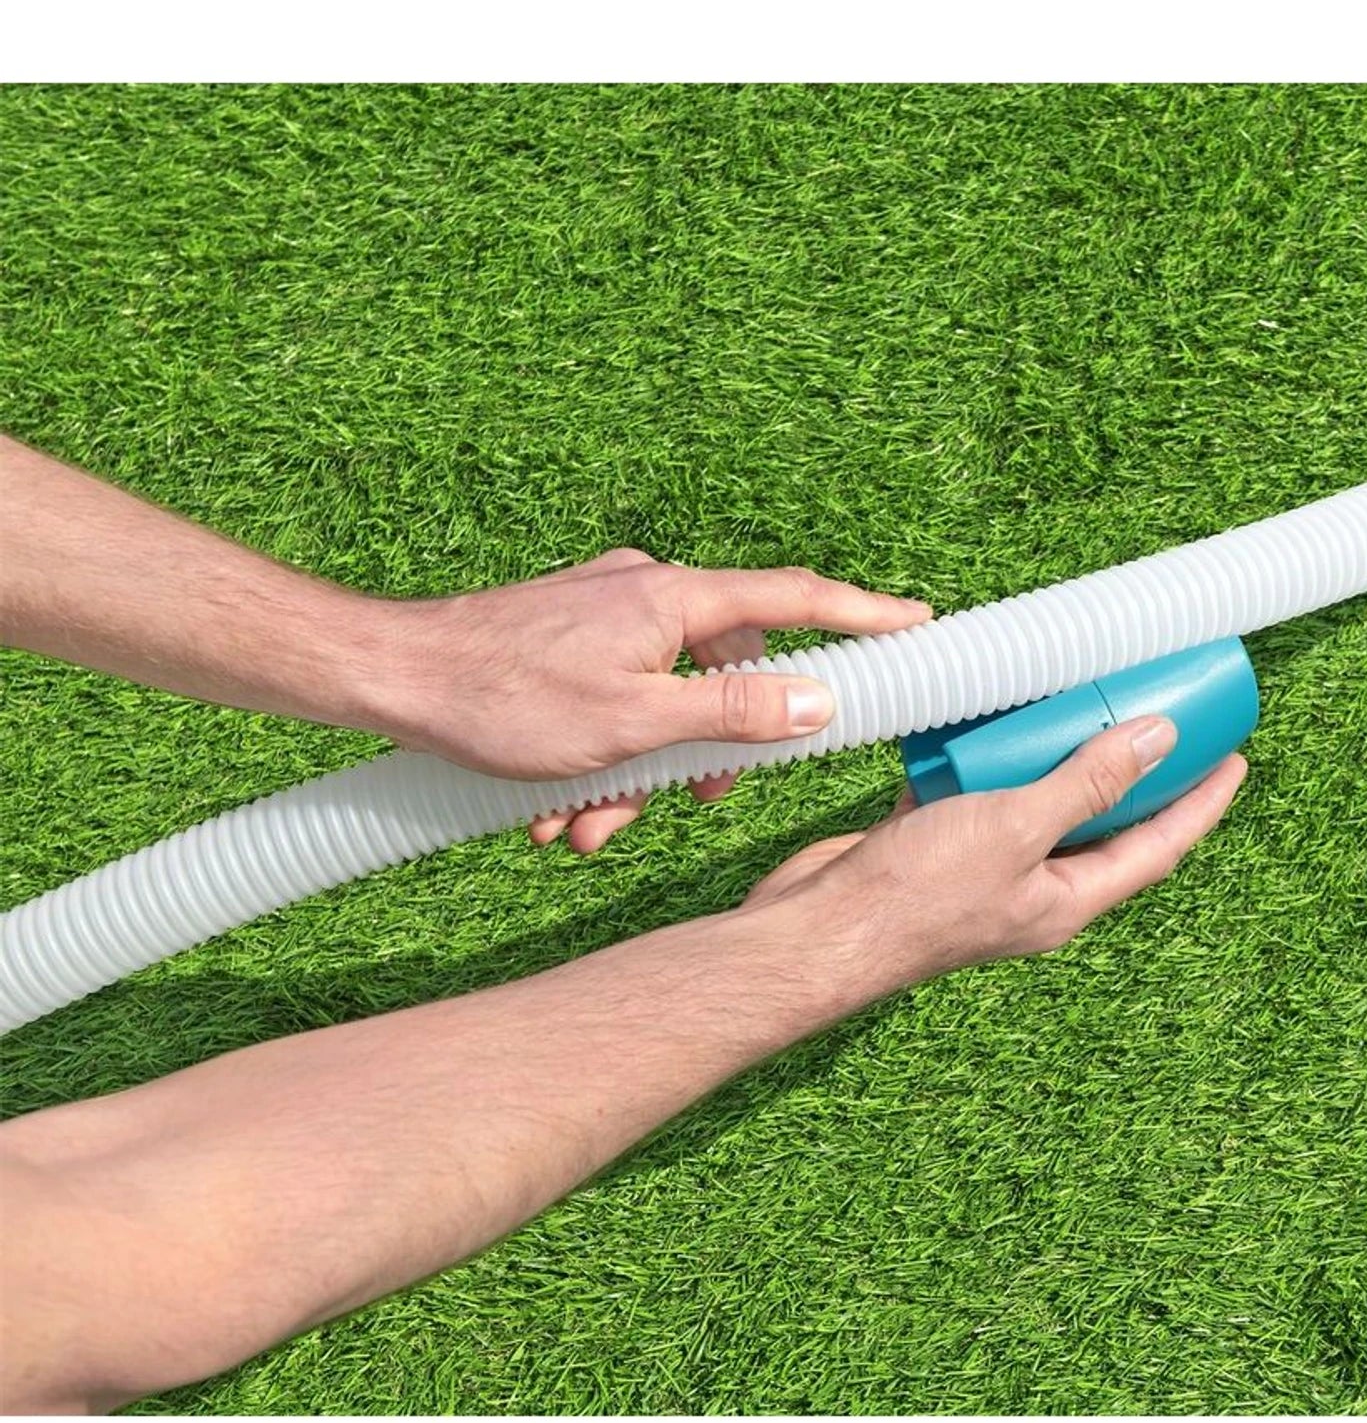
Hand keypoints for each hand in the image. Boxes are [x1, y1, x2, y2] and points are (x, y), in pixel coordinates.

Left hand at [380, 549, 930, 851]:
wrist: (391, 678)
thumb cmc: (502, 699)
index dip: (863, 615)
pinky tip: (553, 810)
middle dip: (701, 756)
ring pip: (662, 704)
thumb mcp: (633, 725)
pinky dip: (600, 761)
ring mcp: (605, 615)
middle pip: (723, 675)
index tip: (918, 624)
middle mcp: (647, 594)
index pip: (795, 600)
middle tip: (684, 804)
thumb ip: (733, 714)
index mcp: (674, 599)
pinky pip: (616, 704)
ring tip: (583, 828)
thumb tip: (817, 702)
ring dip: (635, 777)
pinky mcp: (570, 641)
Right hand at [743, 716, 1247, 986]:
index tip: (1235, 757)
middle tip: (1163, 712)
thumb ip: (1086, 783)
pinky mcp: (933, 846)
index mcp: (1067, 900)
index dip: (1200, 802)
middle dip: (1134, 769)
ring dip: (1056, 753)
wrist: (816, 932)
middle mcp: (1032, 889)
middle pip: (1102, 822)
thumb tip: (1158, 738)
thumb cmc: (915, 898)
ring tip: (1080, 697)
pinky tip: (987, 714)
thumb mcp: (1015, 828)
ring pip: (1037, 802)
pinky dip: (985, 754)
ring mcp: (982, 869)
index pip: (1158, 847)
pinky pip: (976, 792)